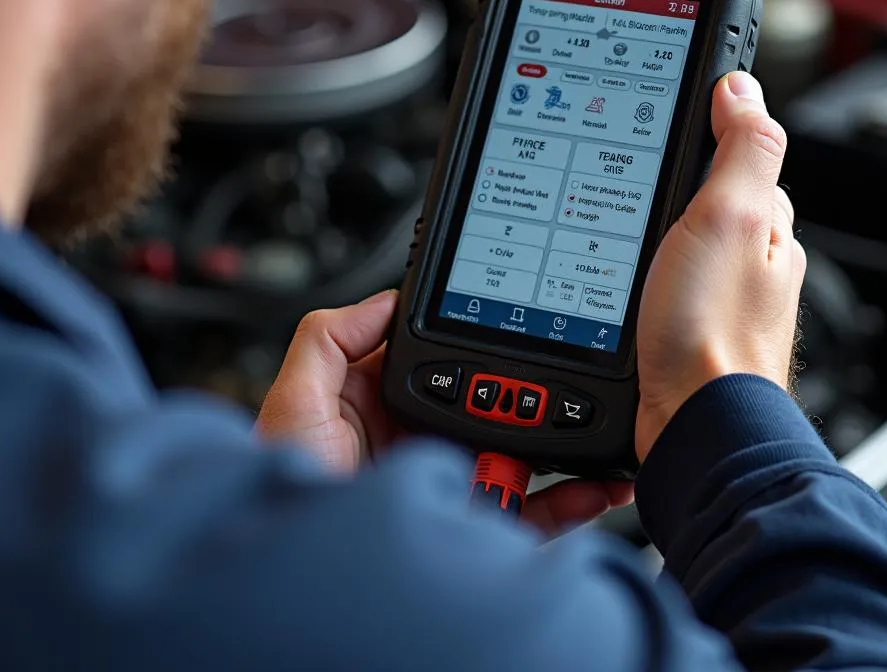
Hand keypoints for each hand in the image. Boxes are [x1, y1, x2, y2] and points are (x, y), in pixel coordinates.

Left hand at [256, 292, 631, 535]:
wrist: (304, 584)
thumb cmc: (290, 495)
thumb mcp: (296, 401)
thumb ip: (330, 339)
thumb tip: (388, 302)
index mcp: (384, 409)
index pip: (444, 365)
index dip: (481, 350)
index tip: (518, 338)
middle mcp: (422, 446)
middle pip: (492, 410)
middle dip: (533, 401)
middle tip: (565, 394)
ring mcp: (450, 489)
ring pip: (519, 459)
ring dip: (564, 448)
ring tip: (597, 440)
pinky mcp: (471, 530)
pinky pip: (530, 512)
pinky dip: (570, 501)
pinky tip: (595, 487)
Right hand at [635, 71, 805, 461]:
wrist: (692, 422)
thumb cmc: (714, 333)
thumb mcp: (731, 218)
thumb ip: (742, 150)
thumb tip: (740, 89)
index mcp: (767, 228)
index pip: (739, 158)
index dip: (703, 134)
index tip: (661, 118)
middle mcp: (748, 262)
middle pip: (704, 200)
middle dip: (671, 189)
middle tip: (626, 182)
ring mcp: (715, 295)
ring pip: (677, 240)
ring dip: (649, 231)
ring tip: (613, 226)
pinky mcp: (683, 325)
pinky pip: (660, 277)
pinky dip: (639, 268)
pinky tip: (618, 274)